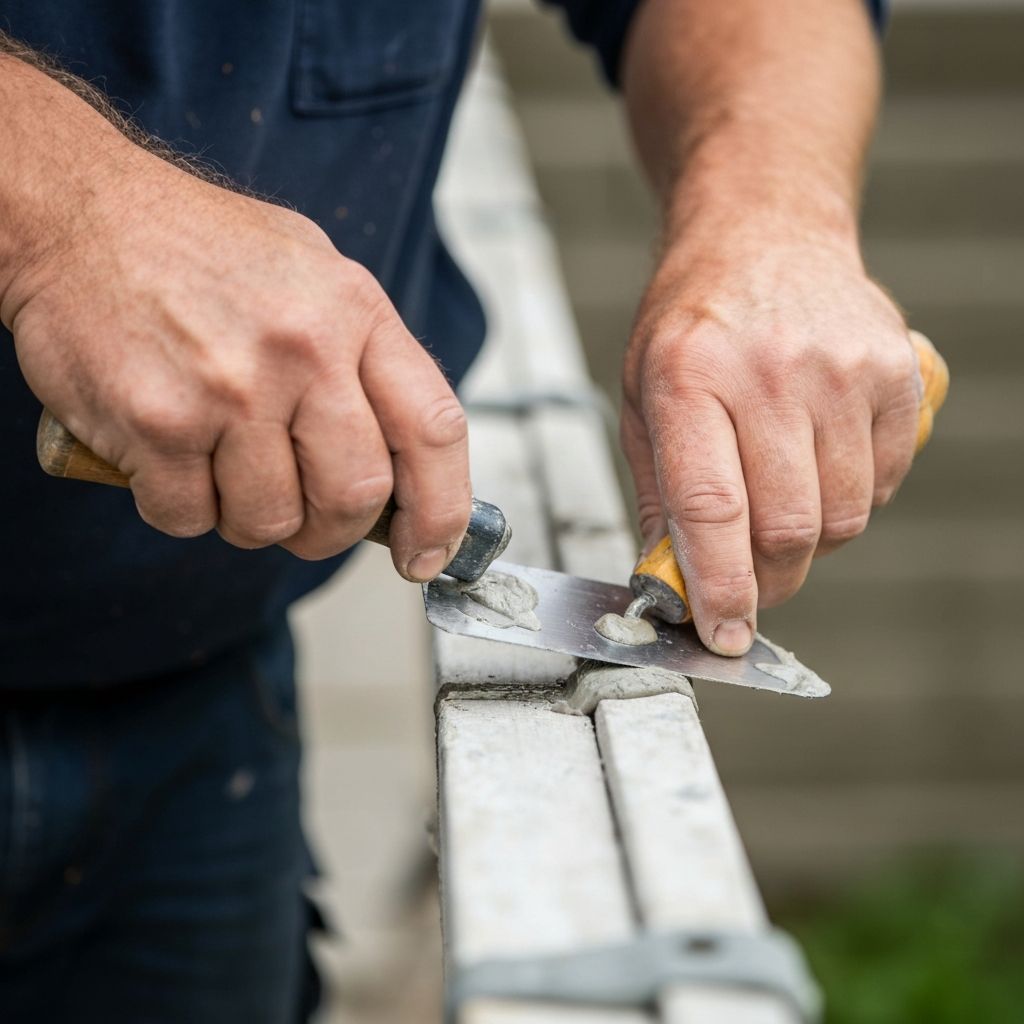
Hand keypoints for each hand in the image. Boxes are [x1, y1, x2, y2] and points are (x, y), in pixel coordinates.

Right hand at [4, 150, 470, 580]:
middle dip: (332, 531)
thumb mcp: (316, 273)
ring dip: (251, 518)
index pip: (434, 430)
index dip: (441, 510)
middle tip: (308, 519)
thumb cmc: (203, 249)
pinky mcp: (159, 421)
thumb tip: (406, 462)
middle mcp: (303, 350)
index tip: (427, 553)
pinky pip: (190, 517)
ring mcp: (231, 388)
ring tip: (225, 467)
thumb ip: (367, 360)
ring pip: (271, 521)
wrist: (81, 214)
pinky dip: (183, 507)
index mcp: (356, 312)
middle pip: (355, 497)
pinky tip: (171, 456)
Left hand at [621, 221, 920, 654]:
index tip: (723, 635)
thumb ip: (658, 492)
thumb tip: (669, 580)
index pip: (713, 510)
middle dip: (767, 581)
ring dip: (809, 541)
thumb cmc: (694, 324)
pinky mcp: (895, 374)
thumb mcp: (643, 396)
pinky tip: (818, 466)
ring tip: (779, 505)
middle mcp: (770, 373)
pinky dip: (851, 500)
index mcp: (688, 379)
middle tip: (749, 583)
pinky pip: (885, 483)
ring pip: (842, 517)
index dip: (721, 588)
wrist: (764, 236)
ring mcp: (842, 371)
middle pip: (787, 528)